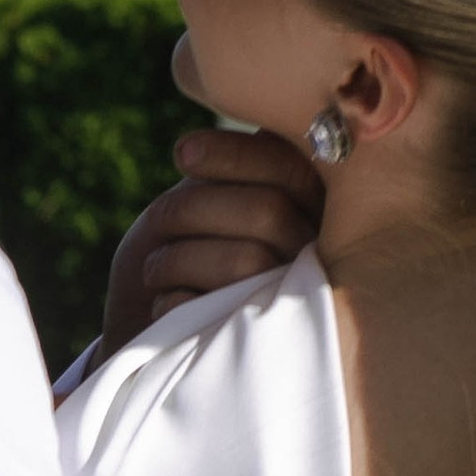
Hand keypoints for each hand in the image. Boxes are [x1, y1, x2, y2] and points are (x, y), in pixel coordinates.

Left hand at [101, 128, 326, 356]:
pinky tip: (165, 304)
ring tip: (154, 269)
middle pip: (266, 212)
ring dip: (179, 259)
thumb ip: (242, 171)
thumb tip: (262, 126)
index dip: (234, 154)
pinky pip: (221, 312)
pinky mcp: (266, 348)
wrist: (164, 340)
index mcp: (316, 208)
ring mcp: (299, 304)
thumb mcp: (215, 203)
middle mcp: (321, 255)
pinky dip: (176, 301)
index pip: (291, 166)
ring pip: (245, 261)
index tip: (180, 153)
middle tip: (156, 222)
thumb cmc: (191, 254)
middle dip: (194, 208)